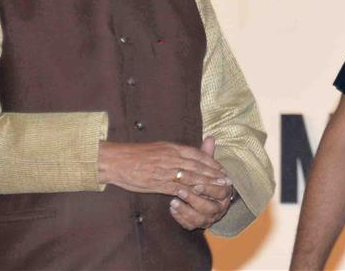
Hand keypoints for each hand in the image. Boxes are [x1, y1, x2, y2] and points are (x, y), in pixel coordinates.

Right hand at [98, 136, 229, 196]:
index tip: (222, 169)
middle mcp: (172, 158)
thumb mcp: (159, 147)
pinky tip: (198, 196)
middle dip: (215, 174)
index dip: (212, 162)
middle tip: (227, 181)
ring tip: (218, 188)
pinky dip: (189, 192)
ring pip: (191, 177)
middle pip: (199, 166)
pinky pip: (177, 188)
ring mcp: (166, 171)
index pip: (198, 155)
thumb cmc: (137, 154)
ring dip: (207, 184)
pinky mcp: (158, 183)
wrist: (117, 161)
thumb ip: (175, 151)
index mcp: (173, 148)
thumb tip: (189, 153)